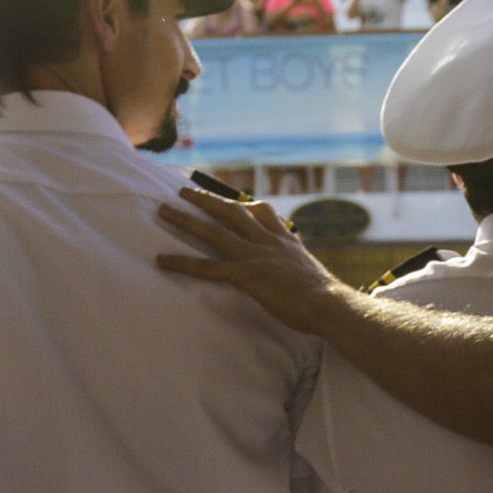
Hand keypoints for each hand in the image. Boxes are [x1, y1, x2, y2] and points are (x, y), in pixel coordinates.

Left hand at [152, 188, 350, 334]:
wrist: (329, 302)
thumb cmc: (325, 296)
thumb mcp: (311, 271)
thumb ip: (298, 264)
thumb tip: (300, 270)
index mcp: (284, 239)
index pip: (262, 212)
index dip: (244, 204)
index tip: (232, 199)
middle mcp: (266, 240)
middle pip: (232, 211)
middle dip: (207, 200)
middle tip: (184, 190)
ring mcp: (254, 255)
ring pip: (213, 232)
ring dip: (186, 219)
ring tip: (163, 210)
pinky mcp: (245, 274)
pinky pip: (207, 267)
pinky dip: (182, 262)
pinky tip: (163, 260)